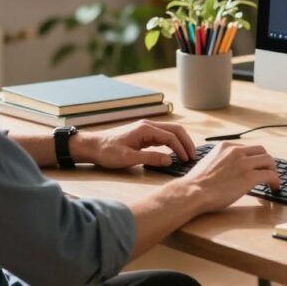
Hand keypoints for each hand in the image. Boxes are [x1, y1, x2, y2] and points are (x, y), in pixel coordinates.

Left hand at [72, 120, 196, 168]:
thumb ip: (150, 159)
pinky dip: (172, 144)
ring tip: (187, 155)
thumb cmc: (107, 151)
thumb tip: (169, 160)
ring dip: (180, 142)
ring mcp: (145, 129)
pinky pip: (162, 137)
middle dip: (186, 142)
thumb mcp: (128, 158)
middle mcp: (147, 126)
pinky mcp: (143, 135)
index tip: (188, 160)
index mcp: (145, 129)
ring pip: (170, 132)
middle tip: (193, 156)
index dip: (181, 148)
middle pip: (175, 130)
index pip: (171, 136)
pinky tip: (175, 153)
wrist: (92, 146)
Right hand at [178, 142, 280, 213]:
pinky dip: (275, 181)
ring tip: (273, 181)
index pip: (247, 148)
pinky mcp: (249, 177)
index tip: (257, 166)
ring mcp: (244, 163)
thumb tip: (228, 169)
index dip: (254, 158)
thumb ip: (221, 160)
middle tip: (268, 172)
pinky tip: (274, 188)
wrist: (193, 192)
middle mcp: (236, 151)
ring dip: (273, 171)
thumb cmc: (196, 183)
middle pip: (261, 151)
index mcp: (226, 146)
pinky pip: (270, 175)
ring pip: (269, 161)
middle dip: (266, 162)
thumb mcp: (209, 162)